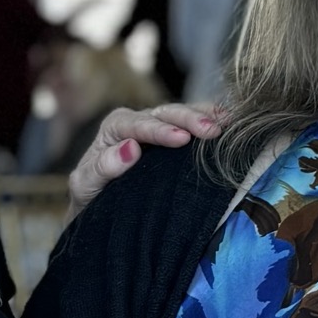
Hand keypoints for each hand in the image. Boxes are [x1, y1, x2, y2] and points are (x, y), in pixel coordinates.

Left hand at [66, 100, 222, 216]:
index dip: (160, 130)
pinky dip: (212, 120)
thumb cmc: (90, 194)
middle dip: (189, 119)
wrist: (98, 204)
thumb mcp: (86, 184)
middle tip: (212, 130)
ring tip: (228, 123)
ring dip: (206, 117)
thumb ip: (103, 166)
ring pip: (183, 114)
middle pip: (165, 113)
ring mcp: (157, 126)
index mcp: (115, 127)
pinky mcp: (174, 137)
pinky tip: (231, 123)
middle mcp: (137, 121)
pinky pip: (193, 123)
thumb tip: (130, 149)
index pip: (139, 125)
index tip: (181, 139)